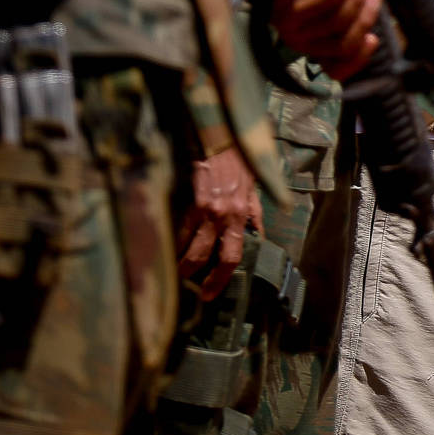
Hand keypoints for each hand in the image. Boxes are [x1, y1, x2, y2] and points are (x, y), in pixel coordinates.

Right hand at [178, 146, 259, 299]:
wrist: (224, 141)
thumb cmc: (241, 166)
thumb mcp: (255, 193)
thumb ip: (254, 218)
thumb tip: (257, 240)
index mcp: (242, 216)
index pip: (233, 255)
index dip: (221, 278)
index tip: (211, 293)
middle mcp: (225, 215)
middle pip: (207, 255)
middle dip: (197, 275)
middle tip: (192, 288)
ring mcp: (207, 208)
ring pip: (191, 244)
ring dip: (184, 261)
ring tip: (180, 271)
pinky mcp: (193, 200)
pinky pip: (183, 227)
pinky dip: (180, 240)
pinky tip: (176, 248)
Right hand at [273, 0, 382, 80]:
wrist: (268, 14)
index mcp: (287, 12)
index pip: (326, 0)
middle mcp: (296, 36)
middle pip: (340, 21)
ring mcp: (309, 52)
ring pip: (345, 44)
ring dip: (366, 21)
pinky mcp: (318, 63)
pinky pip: (341, 69)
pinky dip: (360, 58)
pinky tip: (373, 38)